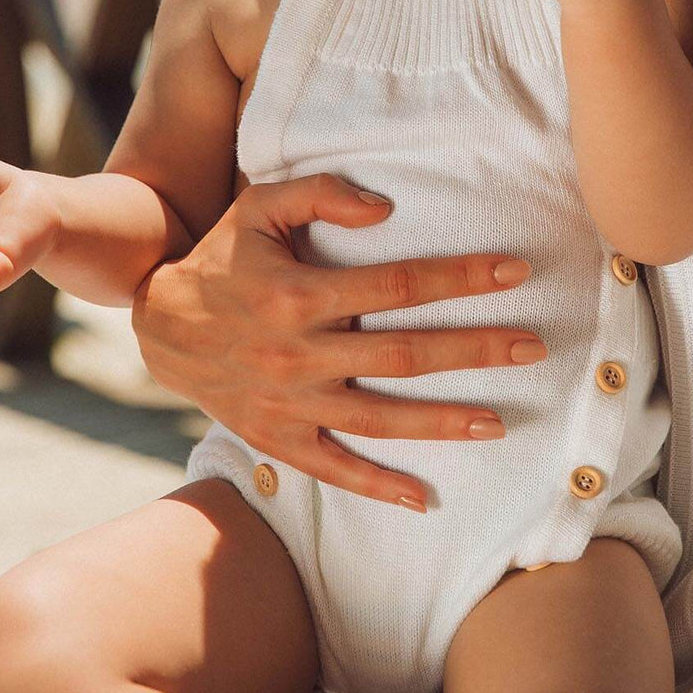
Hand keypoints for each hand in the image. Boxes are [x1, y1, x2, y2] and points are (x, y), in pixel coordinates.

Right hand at [131, 174, 546, 510]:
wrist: (159, 325)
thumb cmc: (224, 257)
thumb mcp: (261, 206)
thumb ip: (321, 195)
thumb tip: (386, 208)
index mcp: (298, 294)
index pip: (399, 285)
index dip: (461, 277)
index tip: (514, 271)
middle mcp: (297, 353)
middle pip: (403, 356)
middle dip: (474, 350)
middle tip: (533, 346)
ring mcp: (289, 403)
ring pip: (379, 419)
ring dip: (442, 423)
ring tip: (500, 422)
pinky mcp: (278, 438)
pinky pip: (333, 468)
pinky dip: (377, 486)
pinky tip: (424, 497)